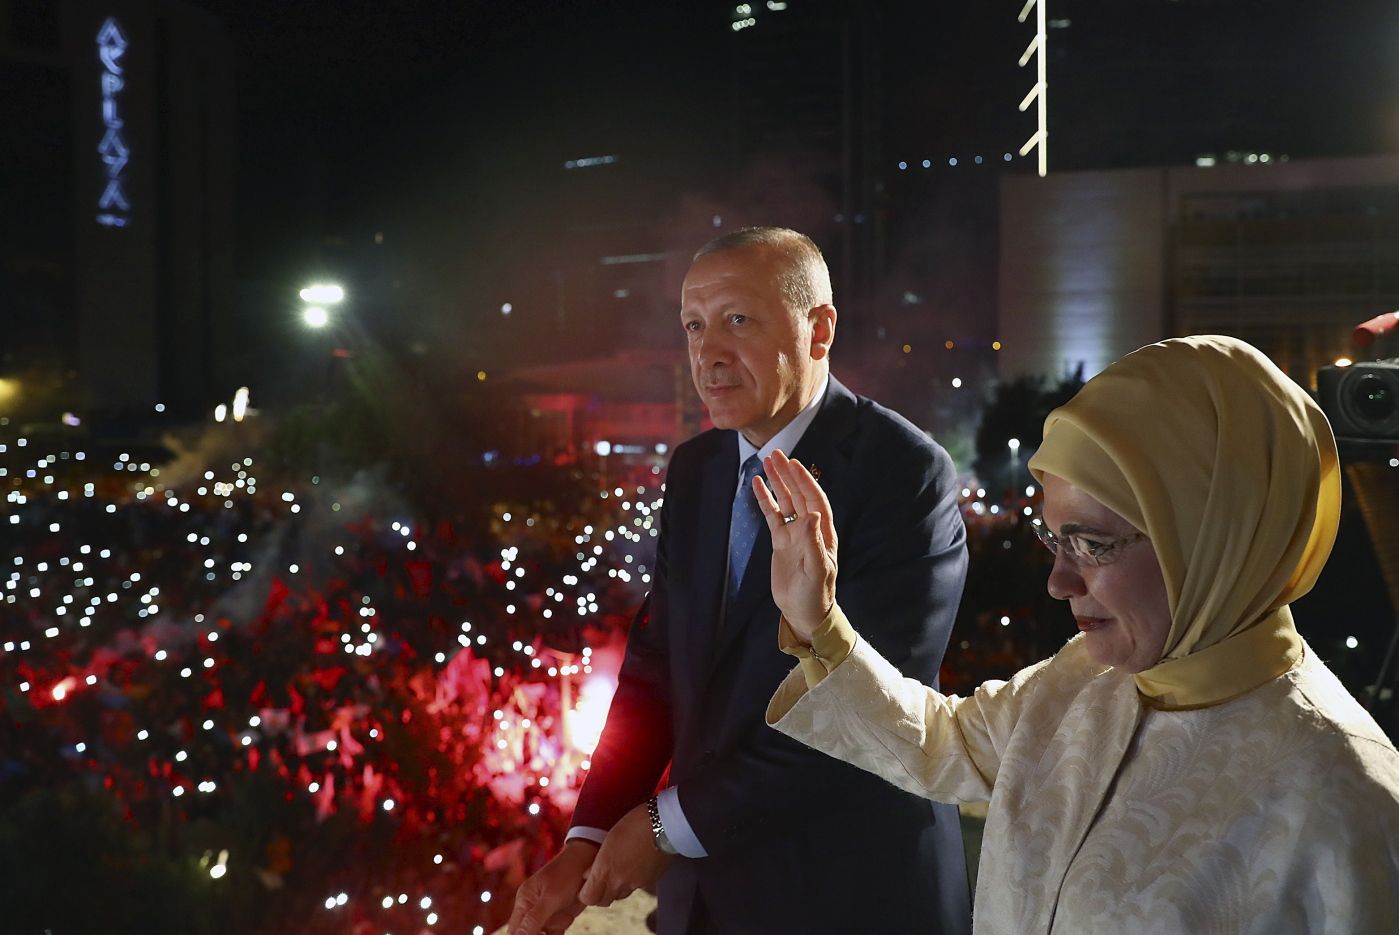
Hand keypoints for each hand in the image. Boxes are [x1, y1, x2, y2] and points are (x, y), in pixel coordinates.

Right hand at [508, 839, 596, 934]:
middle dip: (543, 931)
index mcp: (524, 900)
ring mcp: (546, 911)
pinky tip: (568, 915)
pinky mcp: (558, 914)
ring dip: (556, 928)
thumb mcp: (551, 897)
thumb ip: (534, 918)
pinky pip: (555, 930)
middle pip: (529, 932)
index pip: (515, 929)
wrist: (588, 861)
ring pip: (545, 933)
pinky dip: (561, 927)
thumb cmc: (567, 873)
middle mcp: (532, 906)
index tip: (539, 933)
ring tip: (565, 912)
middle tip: (555, 916)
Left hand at [577, 801, 674, 907]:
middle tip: (601, 877)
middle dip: (600, 893)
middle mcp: (620, 882)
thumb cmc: (634, 824)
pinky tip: (636, 865)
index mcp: (605, 870)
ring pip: (621, 895)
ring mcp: (637, 884)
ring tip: (620, 868)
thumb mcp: (608, 839)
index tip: (587, 881)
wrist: (665, 824)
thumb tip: (589, 874)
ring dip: (617, 887)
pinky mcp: (652, 882)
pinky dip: (634, 881)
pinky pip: (637, 887)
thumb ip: (598, 862)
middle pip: (604, 901)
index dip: (585, 893)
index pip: (588, 898)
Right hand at [754, 450, 837, 641]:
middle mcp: (809, 529)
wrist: (804, 612)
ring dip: (776, 482)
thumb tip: (812, 515)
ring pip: (785, 501)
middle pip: (798, 495)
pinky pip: (772, 516)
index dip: (805, 481)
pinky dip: (765, 500)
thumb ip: (813, 542)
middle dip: (788, 474)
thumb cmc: (815, 594)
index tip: (793, 464)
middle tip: (775, 454)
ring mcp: (794, 534)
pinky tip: (757, 485)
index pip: (814, 500)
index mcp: (822, 533)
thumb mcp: (816, 570)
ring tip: (766, 461)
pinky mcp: (780, 542)